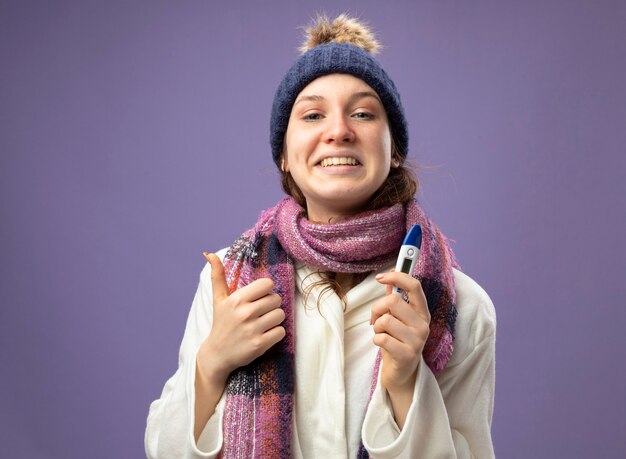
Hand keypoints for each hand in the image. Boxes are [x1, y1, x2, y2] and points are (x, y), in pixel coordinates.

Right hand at [196, 253, 285, 383]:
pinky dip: (276, 334)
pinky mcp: (260, 345)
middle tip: (260, 313)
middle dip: (271, 306)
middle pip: (276, 299)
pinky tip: (265, 335)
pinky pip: (281, 332)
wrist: (217, 354)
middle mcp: (245, 313)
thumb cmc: (221, 323)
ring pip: (281, 315)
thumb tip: (209, 254)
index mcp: (237, 299)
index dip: (266, 291)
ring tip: (263, 324)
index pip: (267, 284)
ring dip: (275, 320)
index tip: (258, 298)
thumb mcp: (218, 299)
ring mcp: (253, 329)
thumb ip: (217, 275)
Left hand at [371, 271, 429, 393]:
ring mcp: (417, 340)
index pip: (415, 286)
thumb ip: (394, 297)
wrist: (401, 373)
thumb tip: (388, 276)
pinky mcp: (407, 355)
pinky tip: (382, 345)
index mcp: (422, 312)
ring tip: (381, 334)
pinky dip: (376, 340)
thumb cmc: (397, 341)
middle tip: (376, 319)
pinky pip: (381, 338)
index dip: (397, 276)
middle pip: (393, 300)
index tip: (380, 277)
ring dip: (376, 326)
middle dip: (377, 308)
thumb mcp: (397, 318)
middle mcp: (423, 325)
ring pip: (385, 319)